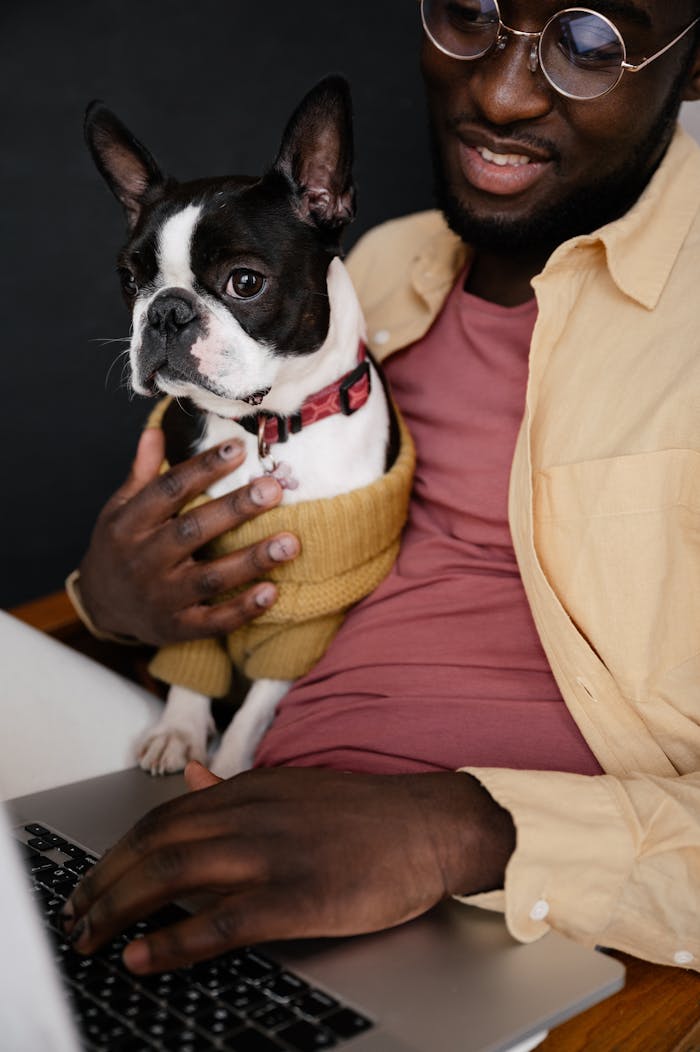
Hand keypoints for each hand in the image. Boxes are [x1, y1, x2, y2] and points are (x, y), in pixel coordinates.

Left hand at [61, 764, 514, 973]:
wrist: (430, 826)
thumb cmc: (367, 814)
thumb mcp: (294, 787)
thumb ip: (238, 786)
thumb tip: (194, 778)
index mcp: (251, 789)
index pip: (163, 818)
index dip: (117, 853)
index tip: (93, 882)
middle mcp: (251, 815)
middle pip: (154, 845)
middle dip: (104, 883)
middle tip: (78, 917)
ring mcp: (272, 854)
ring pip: (172, 876)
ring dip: (120, 909)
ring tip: (91, 938)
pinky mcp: (296, 896)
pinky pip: (218, 922)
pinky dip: (170, 941)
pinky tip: (143, 957)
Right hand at [77, 429, 299, 644]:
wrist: (100, 606)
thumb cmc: (119, 547)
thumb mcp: (119, 509)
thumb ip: (142, 473)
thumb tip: (156, 430)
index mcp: (129, 524)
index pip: (168, 490)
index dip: (203, 468)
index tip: (238, 448)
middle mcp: (143, 560)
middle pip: (193, 531)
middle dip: (235, 510)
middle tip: (273, 489)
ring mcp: (160, 597)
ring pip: (210, 578)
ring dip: (252, 560)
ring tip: (290, 542)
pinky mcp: (176, 628)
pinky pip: (213, 621)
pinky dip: (242, 609)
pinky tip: (272, 592)